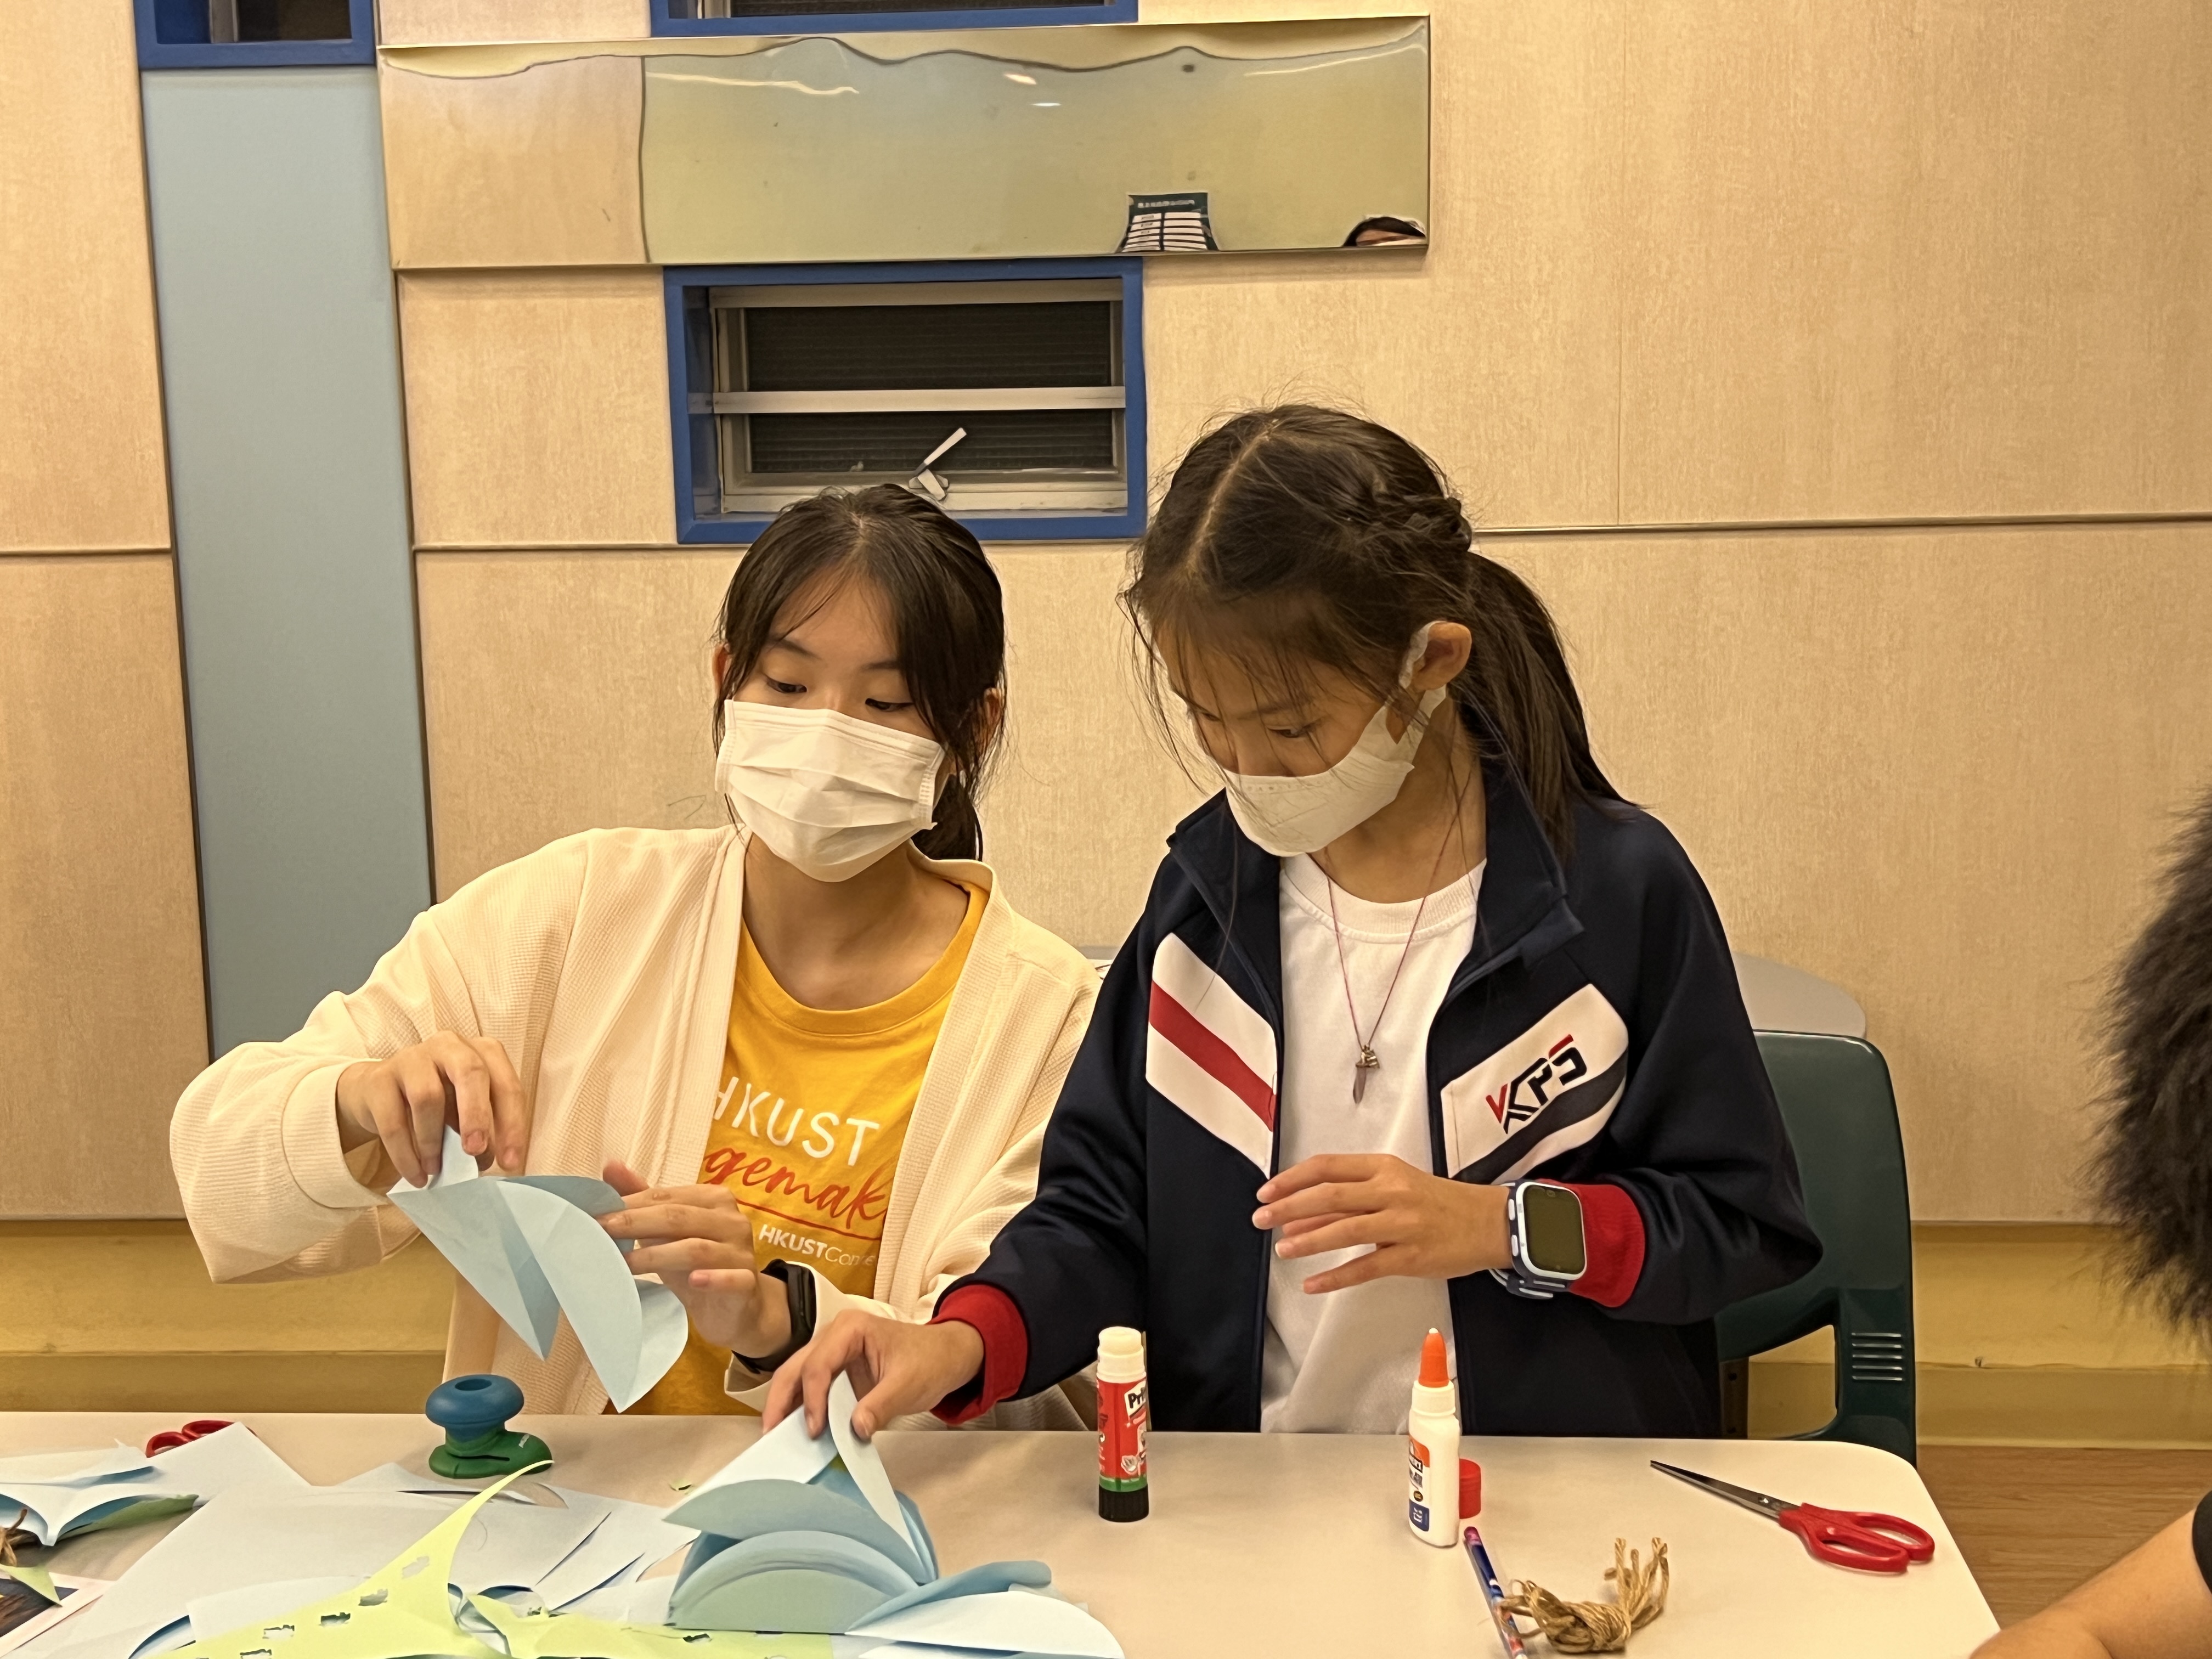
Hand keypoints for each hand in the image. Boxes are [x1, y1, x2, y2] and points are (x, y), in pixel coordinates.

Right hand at [334, 1033, 528, 1186]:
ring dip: (434, 1141)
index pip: (504, 1083)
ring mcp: (411, 1058)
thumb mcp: (464, 1109)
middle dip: (477, 1115)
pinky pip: (393, 1121)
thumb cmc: (436, 1101)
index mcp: (480, 1051)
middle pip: (470, 1072)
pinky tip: (416, 1174)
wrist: (377, 1091)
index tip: (510, 1161)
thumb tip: (488, 1159)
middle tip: (475, 1151)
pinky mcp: (379, 1079)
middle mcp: (449, 1046)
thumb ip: (482, 1127)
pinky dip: (406, 1155)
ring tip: (436, 1169)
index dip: (512, 1123)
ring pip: (428, 1097)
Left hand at [598, 1162, 789, 1357]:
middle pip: (678, 1218)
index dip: (629, 1205)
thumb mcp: (670, 1231)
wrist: (737, 1307)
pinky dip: (713, 1279)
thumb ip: (645, 1198)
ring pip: (697, 1249)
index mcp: (714, 1199)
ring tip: (623, 1264)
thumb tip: (610, 1166)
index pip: (666, 1198)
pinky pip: (732, 1279)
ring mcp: (741, 1251)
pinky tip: (693, 1281)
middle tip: (600, 1232)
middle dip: (635, 1223)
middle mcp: (731, 1220)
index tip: (594, 1215)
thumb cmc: (696, 1263)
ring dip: (656, 1256)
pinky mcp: (748, 1283)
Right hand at [763, 1310, 982, 1440]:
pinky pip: (811, 1390)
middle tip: (771, 1436)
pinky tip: (796, 1432)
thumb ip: (881, 1406)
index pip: (818, 1364)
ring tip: (776, 1438)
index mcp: (851, 1328)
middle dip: (781, 1401)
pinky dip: (802, 1410)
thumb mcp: (909, 1385)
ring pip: (797, 1378)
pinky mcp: (836, 1373)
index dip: (812, 1399)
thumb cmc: (930, 1360)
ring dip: (786, 1407)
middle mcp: (834, 1336)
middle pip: (796, 1368)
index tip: (815, 1431)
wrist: (947, 1356)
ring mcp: (832, 1354)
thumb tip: (855, 1430)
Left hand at [1252, 1153, 1509, 1291]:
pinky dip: (1335, 1277)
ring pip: (1345, 1230)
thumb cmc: (1437, 1202)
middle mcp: (1391, 1191)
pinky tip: (1312, 1284)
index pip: (1328, 1167)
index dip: (1291, 1179)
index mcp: (1384, 1167)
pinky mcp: (1411, 1257)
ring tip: (1282, 1249)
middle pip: (1330, 1195)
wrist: (1489, 1223)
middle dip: (1289, 1207)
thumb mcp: (1394, 1186)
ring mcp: (1402, 1224)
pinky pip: (1366, 1268)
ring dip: (1308, 1241)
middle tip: (1261, 1219)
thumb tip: (1302, 1212)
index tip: (1267, 1191)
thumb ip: (1351, 1198)